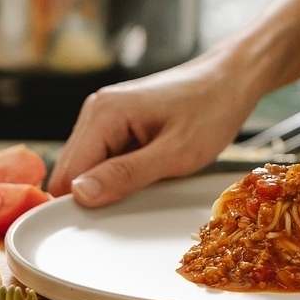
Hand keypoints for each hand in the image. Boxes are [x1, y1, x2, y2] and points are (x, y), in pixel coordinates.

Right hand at [48, 52, 256, 206]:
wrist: (232, 78)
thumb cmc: (212, 109)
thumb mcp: (176, 153)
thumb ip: (125, 175)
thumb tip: (80, 194)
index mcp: (104, 114)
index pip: (67, 174)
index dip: (81, 203)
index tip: (108, 221)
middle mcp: (95, 110)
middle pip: (71, 172)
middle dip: (95, 194)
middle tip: (135, 201)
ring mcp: (103, 115)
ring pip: (86, 167)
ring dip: (109, 183)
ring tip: (147, 180)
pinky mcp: (115, 123)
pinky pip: (102, 158)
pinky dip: (118, 173)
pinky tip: (146, 170)